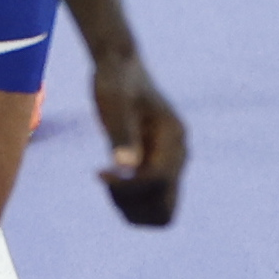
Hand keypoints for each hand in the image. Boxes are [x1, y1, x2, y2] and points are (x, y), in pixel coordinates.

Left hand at [89, 44, 185, 227]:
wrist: (119, 67)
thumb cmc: (114, 79)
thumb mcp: (113, 102)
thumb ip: (121, 133)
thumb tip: (127, 166)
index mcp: (173, 137)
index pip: (159, 182)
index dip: (128, 187)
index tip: (100, 172)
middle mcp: (178, 155)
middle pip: (166, 208)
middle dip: (132, 205)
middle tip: (107, 182)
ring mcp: (169, 163)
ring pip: (160, 211)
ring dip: (130, 208)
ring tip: (106, 181)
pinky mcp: (156, 166)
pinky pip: (149, 201)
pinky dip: (128, 201)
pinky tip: (107, 177)